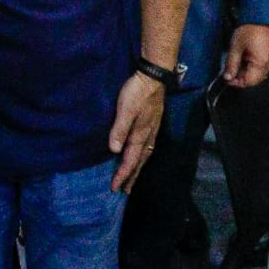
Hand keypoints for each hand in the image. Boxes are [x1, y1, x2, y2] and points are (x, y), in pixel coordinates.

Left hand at [108, 72, 165, 193]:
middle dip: (132, 176)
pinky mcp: (152, 124)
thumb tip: (115, 151)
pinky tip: (140, 154)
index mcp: (140, 135)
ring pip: (144, 156)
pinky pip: (147, 147)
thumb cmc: (137, 93)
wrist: (153, 77)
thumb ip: (120, 129)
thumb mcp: (125, 110)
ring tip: (132, 178)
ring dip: (137, 168)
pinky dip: (142, 157)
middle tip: (125, 190)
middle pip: (139, 162)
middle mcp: (147, 136)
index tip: (114, 188)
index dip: (122, 175)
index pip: (130, 161)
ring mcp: (151, 130)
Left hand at [222, 23, 268, 88]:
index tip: (227, 78)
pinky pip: (263, 66)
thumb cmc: (250, 28)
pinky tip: (246, 57)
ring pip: (258, 74)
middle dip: (241, 77)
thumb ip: (231, 64)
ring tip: (238, 61)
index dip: (236, 82)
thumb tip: (227, 77)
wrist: (262, 16)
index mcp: (261, 63)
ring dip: (247, 71)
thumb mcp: (235, 47)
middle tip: (230, 69)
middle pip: (254, 79)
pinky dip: (253, 66)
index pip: (248, 82)